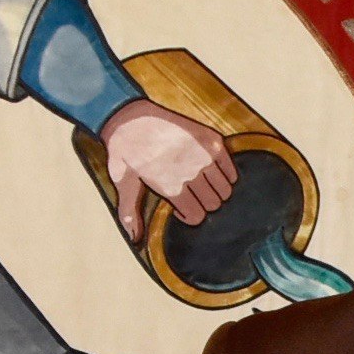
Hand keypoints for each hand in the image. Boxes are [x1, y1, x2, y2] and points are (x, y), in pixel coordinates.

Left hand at [101, 98, 235, 239]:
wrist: (129, 115)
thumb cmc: (125, 151)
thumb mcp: (123, 183)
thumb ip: (129, 213)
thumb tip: (135, 238)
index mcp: (171, 187)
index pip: (197, 216)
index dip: (190, 216)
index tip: (181, 208)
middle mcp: (191, 173)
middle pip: (214, 204)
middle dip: (204, 204)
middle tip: (191, 195)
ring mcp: (204, 155)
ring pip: (226, 190)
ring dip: (216, 191)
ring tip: (201, 183)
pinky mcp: (212, 140)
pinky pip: (231, 169)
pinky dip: (226, 175)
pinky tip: (211, 171)